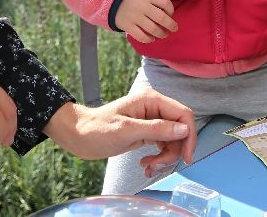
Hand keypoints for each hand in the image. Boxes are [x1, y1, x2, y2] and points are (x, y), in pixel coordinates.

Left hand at [44, 89, 196, 177]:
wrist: (78, 135)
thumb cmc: (96, 129)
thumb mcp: (127, 131)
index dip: (189, 136)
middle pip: (180, 130)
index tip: (187, 157)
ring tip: (148, 166)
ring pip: (173, 141)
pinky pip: (163, 146)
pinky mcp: (147, 132)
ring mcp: (151, 121)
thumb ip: (157, 129)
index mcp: (152, 100)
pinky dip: (158, 158)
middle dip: (173, 151)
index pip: (183, 115)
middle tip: (158, 165)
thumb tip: (184, 129)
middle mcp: (155, 108)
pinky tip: (147, 165)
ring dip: (164, 158)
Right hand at [115, 0, 177, 42]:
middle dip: (171, 25)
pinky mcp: (128, 26)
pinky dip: (149, 39)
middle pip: (161, 18)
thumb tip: (170, 14)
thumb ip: (155, 1)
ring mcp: (135, 17)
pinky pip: (141, 36)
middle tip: (174, 28)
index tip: (171, 14)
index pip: (165, 2)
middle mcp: (142, 6)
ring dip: (161, 34)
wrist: (112, 0)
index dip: (171, 10)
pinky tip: (152, 38)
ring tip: (164, 35)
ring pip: (153, 29)